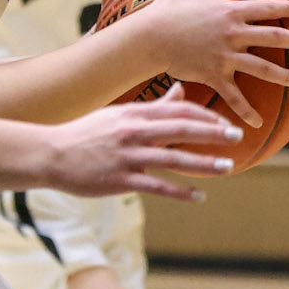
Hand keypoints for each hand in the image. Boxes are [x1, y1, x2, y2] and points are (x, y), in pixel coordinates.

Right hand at [39, 84, 239, 200]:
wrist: (51, 153)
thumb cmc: (87, 133)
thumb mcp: (119, 114)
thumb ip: (152, 106)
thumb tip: (181, 92)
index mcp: (133, 113)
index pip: (177, 109)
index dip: (204, 115)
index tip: (225, 121)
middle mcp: (133, 131)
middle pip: (180, 128)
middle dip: (212, 132)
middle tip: (236, 136)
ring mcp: (127, 156)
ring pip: (173, 158)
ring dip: (204, 162)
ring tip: (227, 166)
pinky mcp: (121, 179)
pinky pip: (157, 186)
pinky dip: (180, 192)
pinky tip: (199, 197)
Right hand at [137, 0, 288, 126]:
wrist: (149, 36)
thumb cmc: (167, 8)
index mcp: (231, 12)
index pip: (266, 9)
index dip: (284, 9)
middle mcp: (233, 34)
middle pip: (271, 38)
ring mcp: (225, 56)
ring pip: (261, 68)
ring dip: (282, 76)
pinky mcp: (214, 75)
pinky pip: (234, 96)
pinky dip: (246, 111)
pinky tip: (257, 123)